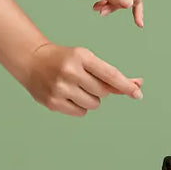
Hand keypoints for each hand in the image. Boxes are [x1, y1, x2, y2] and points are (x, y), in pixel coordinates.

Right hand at [19, 43, 142, 116]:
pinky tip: (68, 96)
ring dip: (90, 99)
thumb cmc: (65, 59)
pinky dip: (79, 107)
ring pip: (93, 105)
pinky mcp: (53, 103)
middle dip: (100, 90)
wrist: (32, 60)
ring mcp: (60, 89)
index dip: (125, 85)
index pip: (109, 74)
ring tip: (75, 88)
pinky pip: (80, 113)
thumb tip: (137, 86)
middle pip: (103, 93)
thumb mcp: (86, 59)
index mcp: (81, 57)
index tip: (138, 93)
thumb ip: (109, 74)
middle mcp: (70, 72)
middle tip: (85, 81)